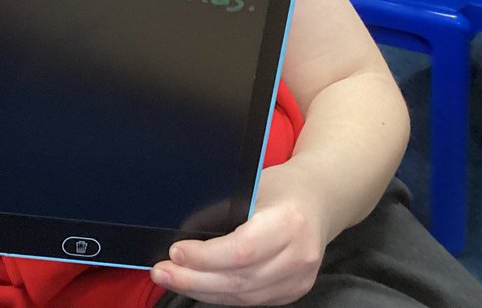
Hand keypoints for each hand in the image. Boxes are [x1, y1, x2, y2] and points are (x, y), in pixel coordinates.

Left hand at [150, 165, 327, 304]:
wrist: (320, 199)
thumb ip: (225, 209)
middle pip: (240, 279)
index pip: (242, 249)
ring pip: (244, 295)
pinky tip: (198, 286)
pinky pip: (252, 300)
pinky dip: (221, 294)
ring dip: (202, 290)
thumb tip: (183, 231)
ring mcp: (299, 278)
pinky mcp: (293, 291)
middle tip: (161, 271)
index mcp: (288, 222)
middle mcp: (298, 255)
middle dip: (194, 279)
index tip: (175, 251)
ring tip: (172, 279)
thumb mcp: (253, 186)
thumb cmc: (281, 188)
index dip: (205, 256)